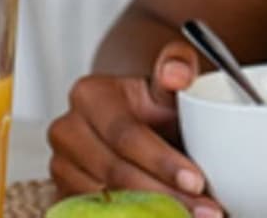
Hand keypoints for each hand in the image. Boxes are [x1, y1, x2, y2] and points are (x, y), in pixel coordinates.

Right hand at [48, 39, 221, 216]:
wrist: (138, 123)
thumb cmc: (154, 103)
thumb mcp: (169, 78)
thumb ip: (178, 64)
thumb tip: (177, 73)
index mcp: (89, 95)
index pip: (125, 134)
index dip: (161, 160)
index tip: (196, 181)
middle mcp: (67, 131)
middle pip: (115, 172)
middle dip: (164, 195)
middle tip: (205, 210)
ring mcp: (62, 167)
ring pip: (107, 200)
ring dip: (152, 214)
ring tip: (193, 216)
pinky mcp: (64, 196)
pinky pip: (95, 215)